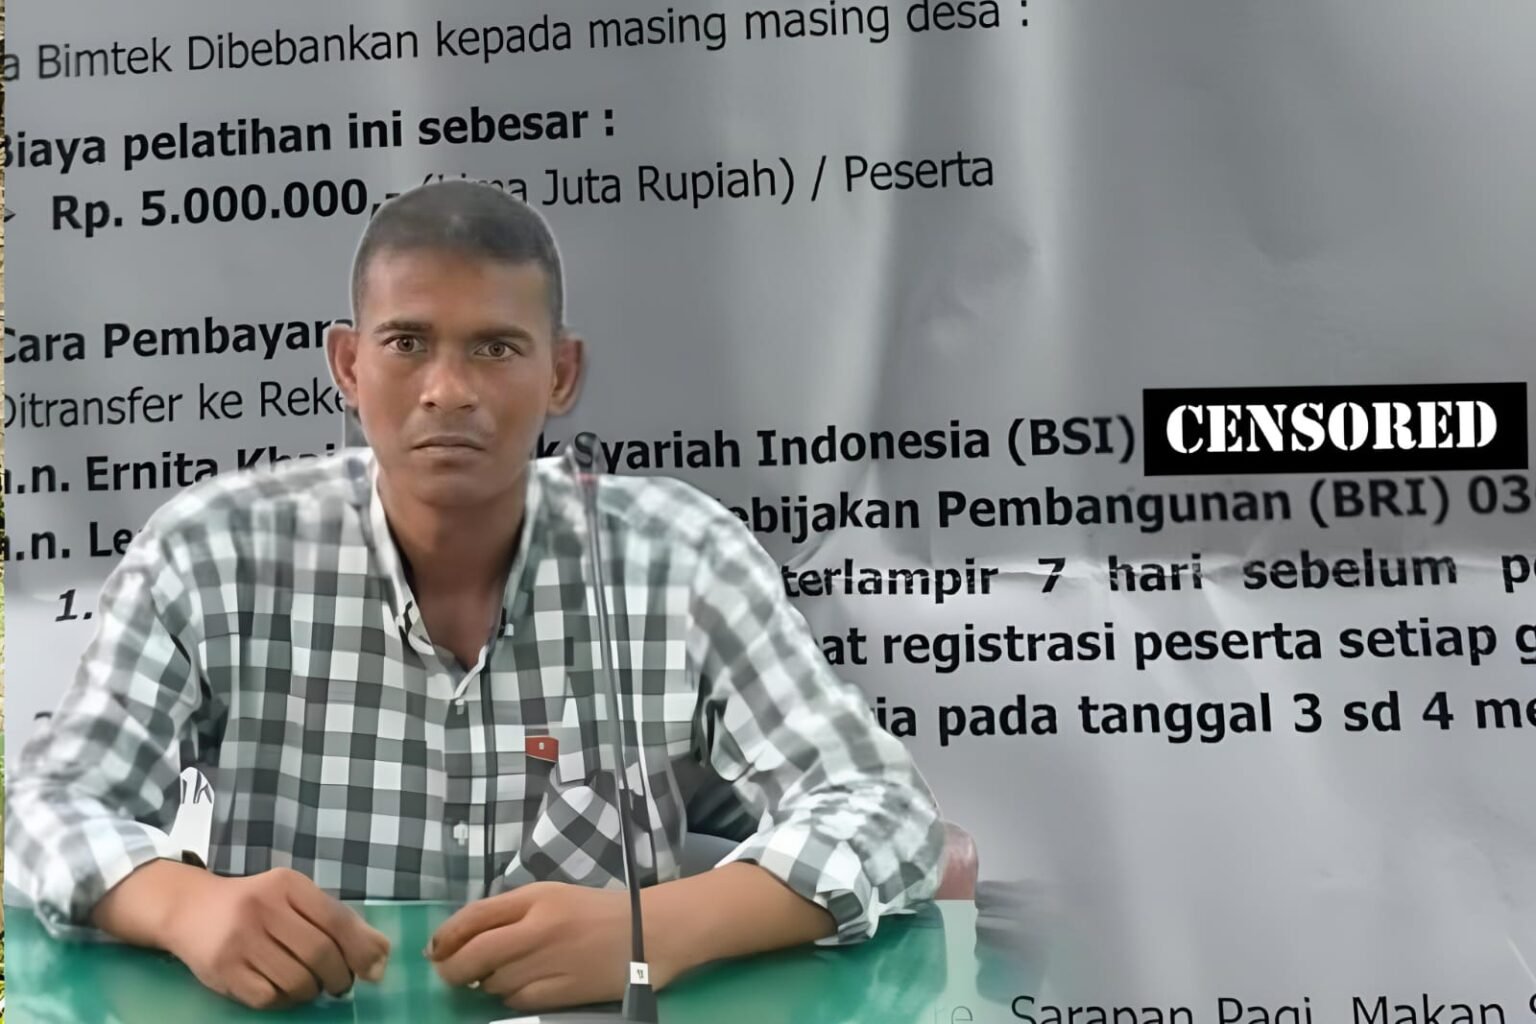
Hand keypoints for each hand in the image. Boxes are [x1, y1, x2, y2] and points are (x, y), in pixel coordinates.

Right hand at [161, 867, 391, 1009]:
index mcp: (287, 885)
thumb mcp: (295, 899)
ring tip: (311, 985)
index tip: (374, 970)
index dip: (361, 949)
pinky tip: (283, 991)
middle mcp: (262, 908)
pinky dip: (285, 1000)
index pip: (336, 919)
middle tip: (340, 983)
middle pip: (319, 953)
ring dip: (312, 991)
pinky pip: (268, 997)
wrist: (189, 909)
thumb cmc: (255, 905)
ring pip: (296, 979)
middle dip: (339, 976)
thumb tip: (382, 956)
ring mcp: (239, 940)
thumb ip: (337, 921)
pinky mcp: (222, 970)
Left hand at [427, 881, 667, 1011]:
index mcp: (536, 898)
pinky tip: (522, 987)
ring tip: (500, 974)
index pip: (475, 916)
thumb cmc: (597, 910)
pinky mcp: (563, 992)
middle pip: (474, 955)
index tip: (434, 949)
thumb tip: (461, 938)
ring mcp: (550, 963)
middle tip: (450, 973)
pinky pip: (516, 1002)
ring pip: (493, 982)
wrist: (651, 932)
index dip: (446, 935)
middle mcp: (539, 929)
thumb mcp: (552, 896)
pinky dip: (510, 998)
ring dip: (486, 982)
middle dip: (453, 968)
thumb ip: (510, 911)